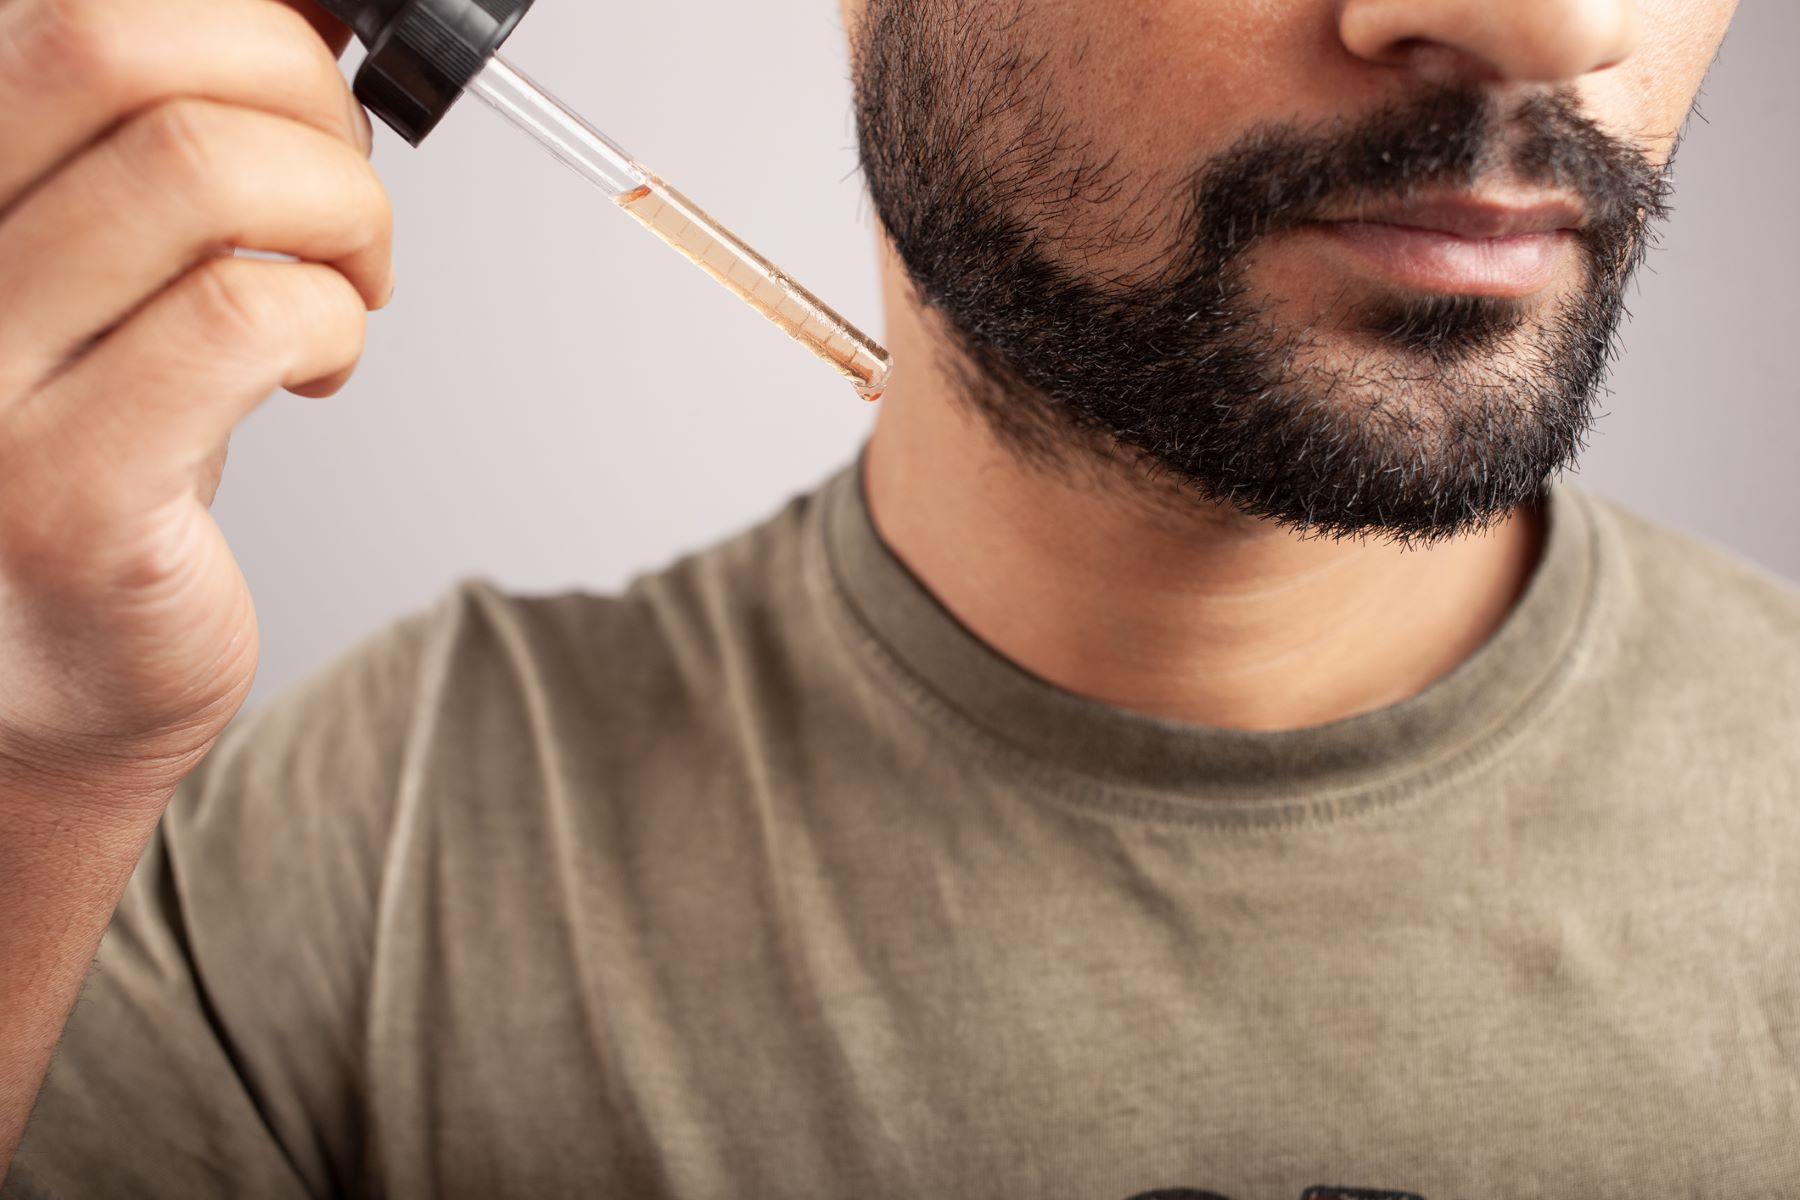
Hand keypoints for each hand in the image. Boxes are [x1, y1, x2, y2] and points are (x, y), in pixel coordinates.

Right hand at [0, 0, 391, 795]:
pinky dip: (334, 316)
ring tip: (348, 284)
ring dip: (341, 211)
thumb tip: (297, 32)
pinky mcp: (66, 491)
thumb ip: (160, 156)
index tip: (310, 91)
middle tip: (342, 191)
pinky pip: (244, 317)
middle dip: (296, 93)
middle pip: (115, 50)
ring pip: (198, 171)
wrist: (47, 677)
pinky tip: (323, 362)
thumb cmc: (98, 457)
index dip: (243, 27)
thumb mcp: (105, 273)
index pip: (71, 15)